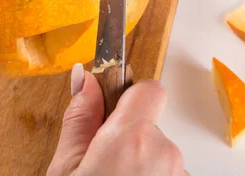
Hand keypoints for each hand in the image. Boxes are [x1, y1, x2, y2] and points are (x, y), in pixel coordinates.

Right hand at [47, 64, 186, 175]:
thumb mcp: (67, 166)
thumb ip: (79, 118)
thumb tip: (84, 78)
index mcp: (132, 137)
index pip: (149, 89)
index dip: (129, 97)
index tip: (111, 111)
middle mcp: (164, 152)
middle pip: (148, 124)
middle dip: (127, 137)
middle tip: (101, 163)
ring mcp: (177, 173)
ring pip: (156, 151)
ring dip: (139, 162)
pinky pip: (165, 172)